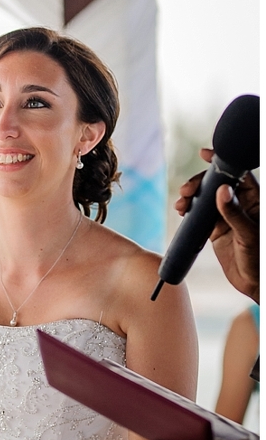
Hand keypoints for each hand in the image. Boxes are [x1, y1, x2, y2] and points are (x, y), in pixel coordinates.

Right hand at [175, 149, 258, 301]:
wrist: (254, 284)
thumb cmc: (260, 260)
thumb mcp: (248, 235)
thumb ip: (235, 213)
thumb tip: (222, 190)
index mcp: (254, 201)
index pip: (238, 174)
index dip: (222, 162)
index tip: (205, 154)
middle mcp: (240, 205)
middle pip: (216, 183)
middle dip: (199, 183)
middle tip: (187, 191)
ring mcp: (226, 216)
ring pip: (205, 198)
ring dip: (191, 196)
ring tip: (181, 204)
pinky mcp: (215, 229)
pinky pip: (199, 214)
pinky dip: (189, 211)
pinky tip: (182, 211)